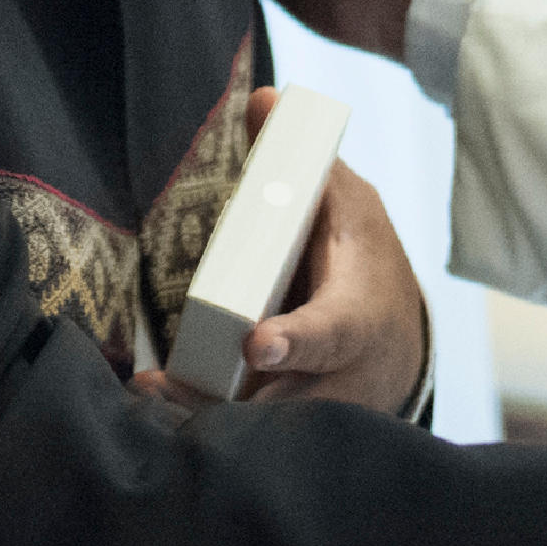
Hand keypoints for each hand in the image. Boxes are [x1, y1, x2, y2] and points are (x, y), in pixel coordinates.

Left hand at [131, 97, 426, 417]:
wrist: (397, 344)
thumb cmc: (364, 262)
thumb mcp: (347, 205)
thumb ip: (300, 162)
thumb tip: (261, 99)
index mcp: (359, 315)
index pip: (331, 332)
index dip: (296, 342)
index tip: (258, 344)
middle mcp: (342, 378)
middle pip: (284, 400)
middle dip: (225, 399)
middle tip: (163, 388)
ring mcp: (318, 418)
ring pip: (263, 435)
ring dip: (204, 424)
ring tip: (148, 400)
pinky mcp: (292, 439)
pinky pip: (250, 447)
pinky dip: (206, 439)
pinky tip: (155, 423)